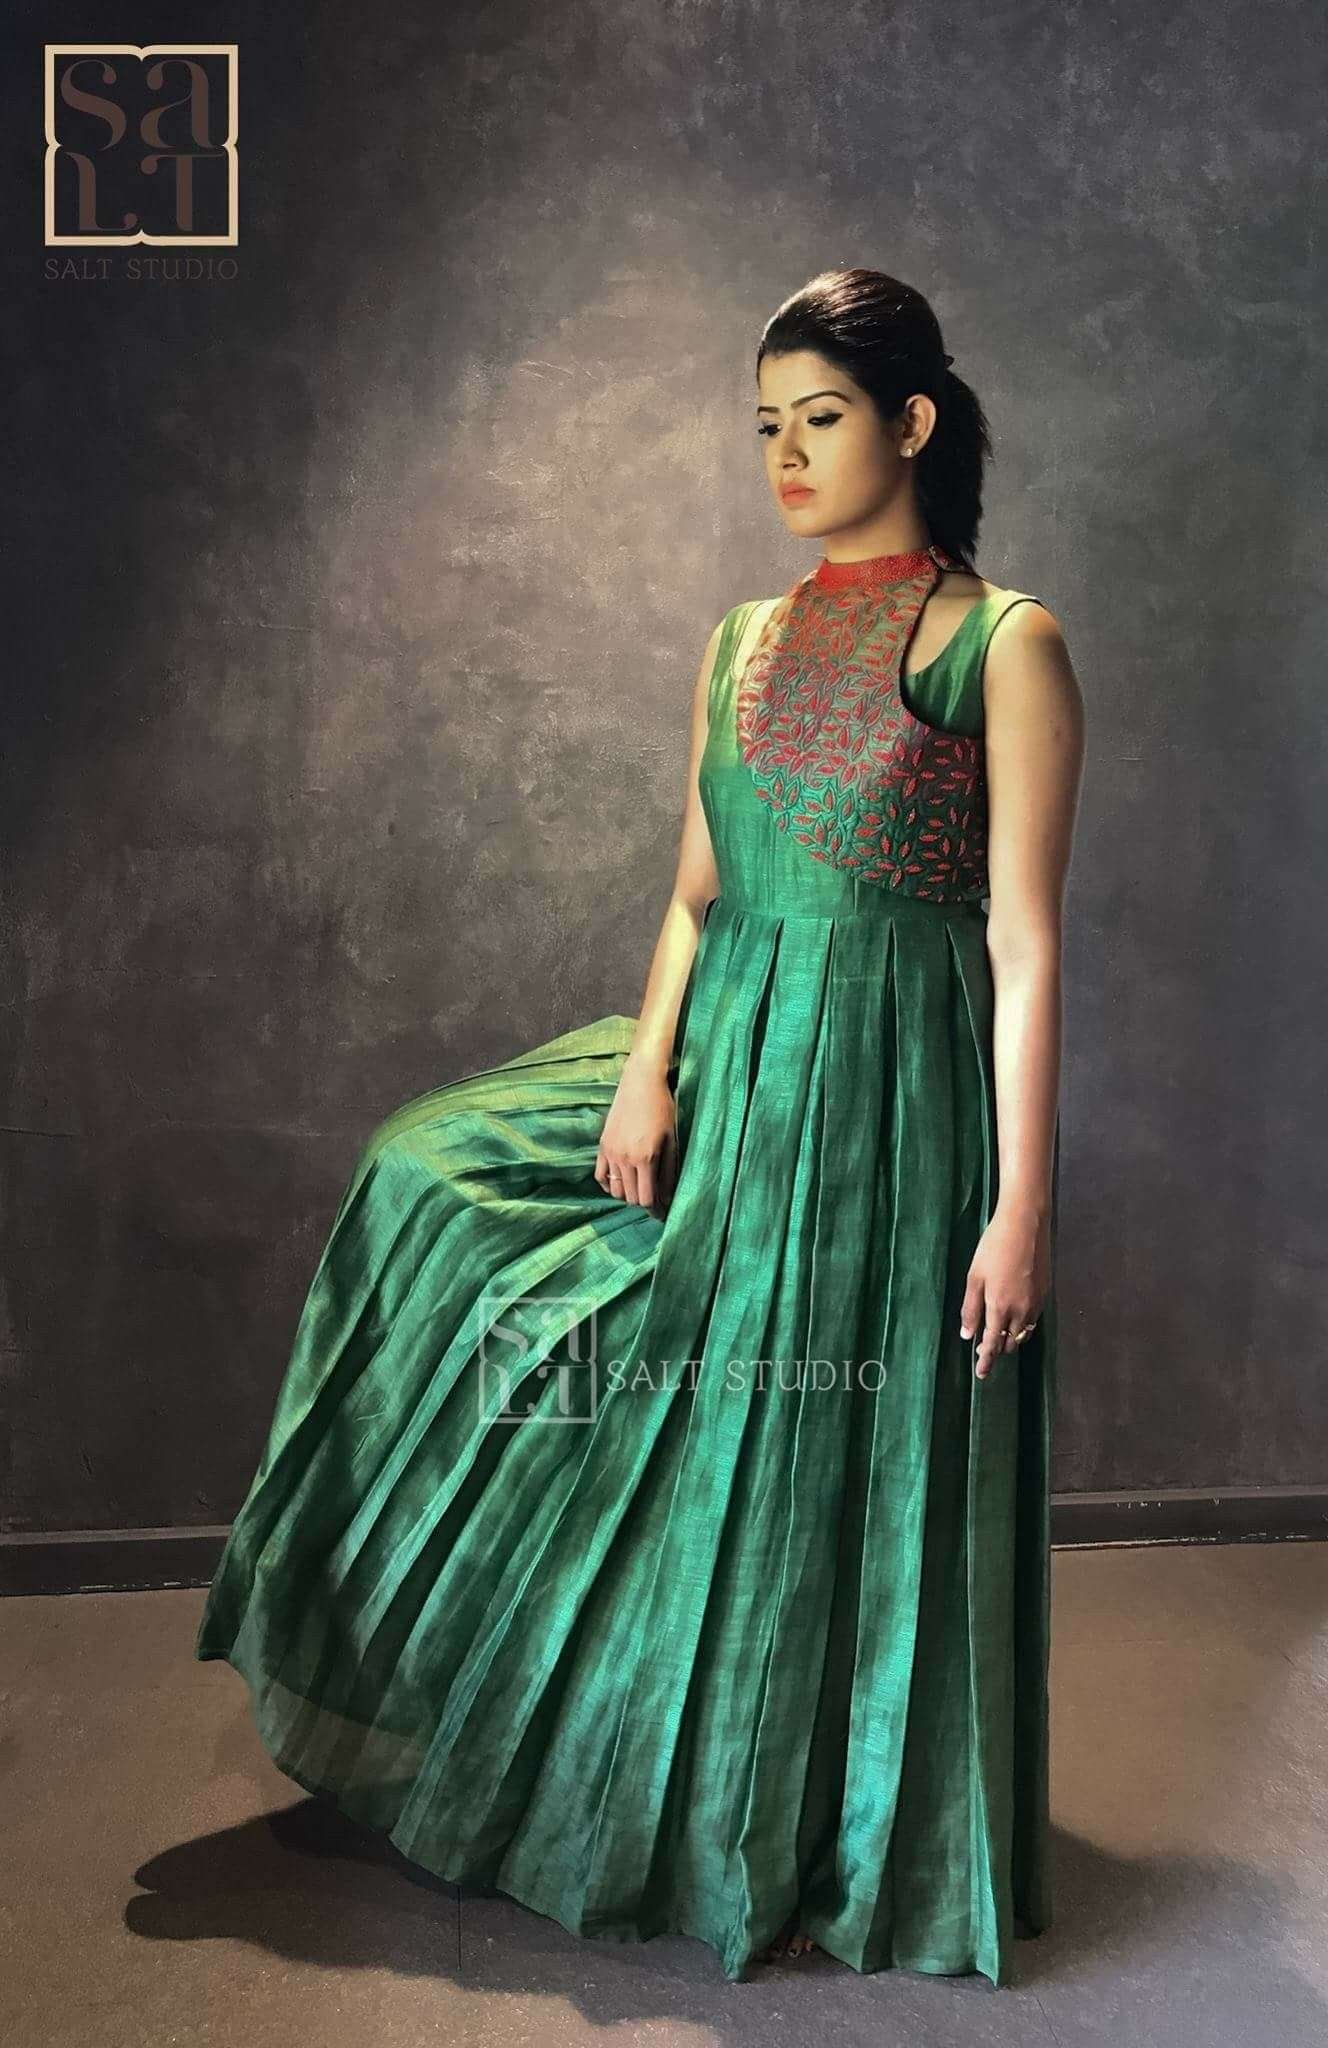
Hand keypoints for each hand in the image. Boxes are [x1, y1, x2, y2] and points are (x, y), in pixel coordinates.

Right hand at [594, 1054, 678, 1215]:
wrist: (640, 1082)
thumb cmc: (662, 1108)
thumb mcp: (672, 1140)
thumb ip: (669, 1171)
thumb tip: (668, 1197)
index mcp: (645, 1158)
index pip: (646, 1198)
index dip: (655, 1210)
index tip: (662, 1213)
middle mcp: (625, 1158)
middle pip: (630, 1197)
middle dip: (643, 1203)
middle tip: (655, 1203)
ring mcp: (610, 1152)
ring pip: (615, 1190)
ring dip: (627, 1195)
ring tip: (640, 1190)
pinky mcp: (602, 1145)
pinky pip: (600, 1176)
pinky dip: (609, 1185)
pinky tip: (621, 1182)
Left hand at [960, 1199, 1050, 1380]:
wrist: (1025, 1225)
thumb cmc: (993, 1248)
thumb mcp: (974, 1277)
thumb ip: (970, 1309)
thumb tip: (967, 1334)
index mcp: (1000, 1307)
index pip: (993, 1344)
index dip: (987, 1360)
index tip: (981, 1374)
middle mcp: (1021, 1310)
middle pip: (1010, 1342)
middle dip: (998, 1349)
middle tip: (985, 1349)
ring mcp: (1036, 1302)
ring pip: (1024, 1332)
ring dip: (1011, 1338)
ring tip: (998, 1334)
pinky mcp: (1045, 1292)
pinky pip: (1033, 1319)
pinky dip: (1023, 1324)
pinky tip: (1014, 1316)